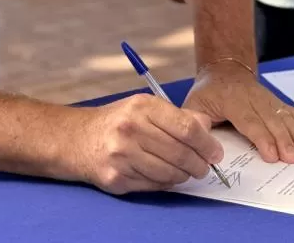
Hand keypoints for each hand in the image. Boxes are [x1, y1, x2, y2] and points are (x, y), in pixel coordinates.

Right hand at [78, 93, 222, 194]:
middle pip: (180, 153)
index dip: (206, 143)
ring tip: (187, 172)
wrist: (77, 139)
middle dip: (199, 164)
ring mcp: (122, 155)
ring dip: (184, 176)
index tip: (215, 152)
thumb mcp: (145, 107)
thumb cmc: (118, 121)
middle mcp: (131, 129)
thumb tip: (207, 128)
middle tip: (205, 167)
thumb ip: (178, 115)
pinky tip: (166, 176)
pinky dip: (165, 183)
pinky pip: (153, 185)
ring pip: (169, 173)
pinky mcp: (116, 178)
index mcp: (143, 107)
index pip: (186, 127)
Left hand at [183, 60, 293, 163]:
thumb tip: (199, 138)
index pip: (249, 121)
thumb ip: (195, 121)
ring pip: (286, 116)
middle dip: (285, 140)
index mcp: (231, 100)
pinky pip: (292, 113)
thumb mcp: (194, 103)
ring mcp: (267, 99)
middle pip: (271, 120)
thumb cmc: (208, 92)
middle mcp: (253, 98)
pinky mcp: (276, 102)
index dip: (262, 138)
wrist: (224, 68)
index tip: (273, 156)